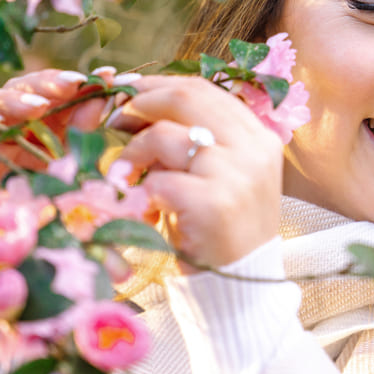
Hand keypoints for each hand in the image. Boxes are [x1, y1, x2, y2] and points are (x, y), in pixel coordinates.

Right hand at [0, 68, 119, 247]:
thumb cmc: (54, 253)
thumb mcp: (81, 205)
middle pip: (27, 94)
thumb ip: (92, 161)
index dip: (87, 88)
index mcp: (49, 147)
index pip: (66, 104)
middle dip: (51, 84)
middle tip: (75, 84)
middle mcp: (12, 145)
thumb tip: (112, 121)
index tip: (113, 78)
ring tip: (38, 104)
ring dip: (13, 97)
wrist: (10, 302)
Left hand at [114, 75, 284, 271]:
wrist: (241, 288)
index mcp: (259, 137)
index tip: (128, 95)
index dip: (159, 86)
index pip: (204, 89)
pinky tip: (142, 210)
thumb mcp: (223, 176)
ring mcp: (236, 175)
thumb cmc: (222, 231)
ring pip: (164, 136)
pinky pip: (158, 180)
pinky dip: (140, 194)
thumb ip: (199, 140)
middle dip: (141, 104)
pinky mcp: (214, 204)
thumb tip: (140, 104)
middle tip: (114, 120)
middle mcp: (253, 149)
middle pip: (185, 98)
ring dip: (132, 155)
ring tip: (123, 177)